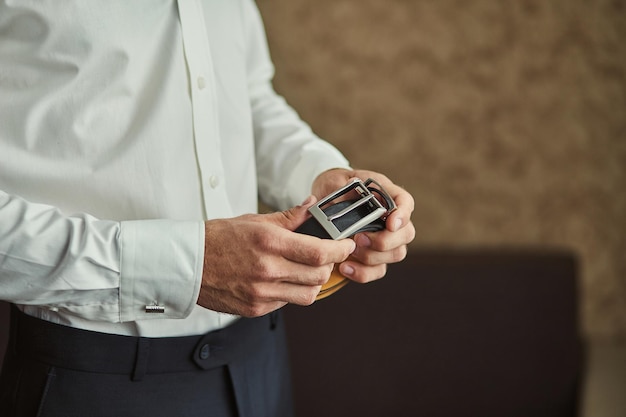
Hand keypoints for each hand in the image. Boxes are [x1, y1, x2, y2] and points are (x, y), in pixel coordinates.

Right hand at [198, 197, 356, 316]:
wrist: (187, 263)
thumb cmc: (219, 237)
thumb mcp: (255, 220)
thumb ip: (289, 217)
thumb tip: (312, 205)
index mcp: (270, 243)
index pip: (320, 252)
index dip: (340, 249)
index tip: (346, 245)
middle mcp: (268, 270)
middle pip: (319, 275)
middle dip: (328, 265)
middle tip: (325, 256)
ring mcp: (261, 293)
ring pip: (308, 294)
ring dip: (313, 282)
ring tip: (305, 270)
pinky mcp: (255, 308)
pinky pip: (287, 303)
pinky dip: (291, 292)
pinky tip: (282, 280)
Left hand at [312, 168, 415, 282]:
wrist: (324, 201)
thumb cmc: (334, 186)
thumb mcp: (336, 181)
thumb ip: (343, 185)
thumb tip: (352, 185)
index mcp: (386, 194)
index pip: (405, 203)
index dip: (403, 215)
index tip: (391, 224)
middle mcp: (391, 218)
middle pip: (406, 234)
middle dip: (384, 241)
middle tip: (359, 238)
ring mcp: (385, 239)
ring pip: (396, 254)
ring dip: (373, 257)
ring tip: (349, 252)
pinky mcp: (373, 257)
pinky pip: (378, 270)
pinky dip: (363, 272)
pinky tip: (345, 268)